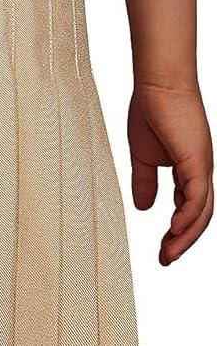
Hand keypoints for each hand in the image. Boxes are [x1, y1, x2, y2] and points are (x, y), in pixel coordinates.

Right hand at [128, 82, 212, 264]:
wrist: (158, 84)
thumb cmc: (151, 111)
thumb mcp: (142, 157)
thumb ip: (145, 183)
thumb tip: (145, 208)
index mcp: (189, 170)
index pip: (188, 209)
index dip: (176, 232)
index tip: (162, 250)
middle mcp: (200, 172)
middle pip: (199, 216)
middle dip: (183, 242)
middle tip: (165, 260)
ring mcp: (202, 167)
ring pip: (201, 212)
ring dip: (185, 237)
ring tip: (169, 254)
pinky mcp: (198, 162)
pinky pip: (197, 198)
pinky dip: (188, 218)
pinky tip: (175, 230)